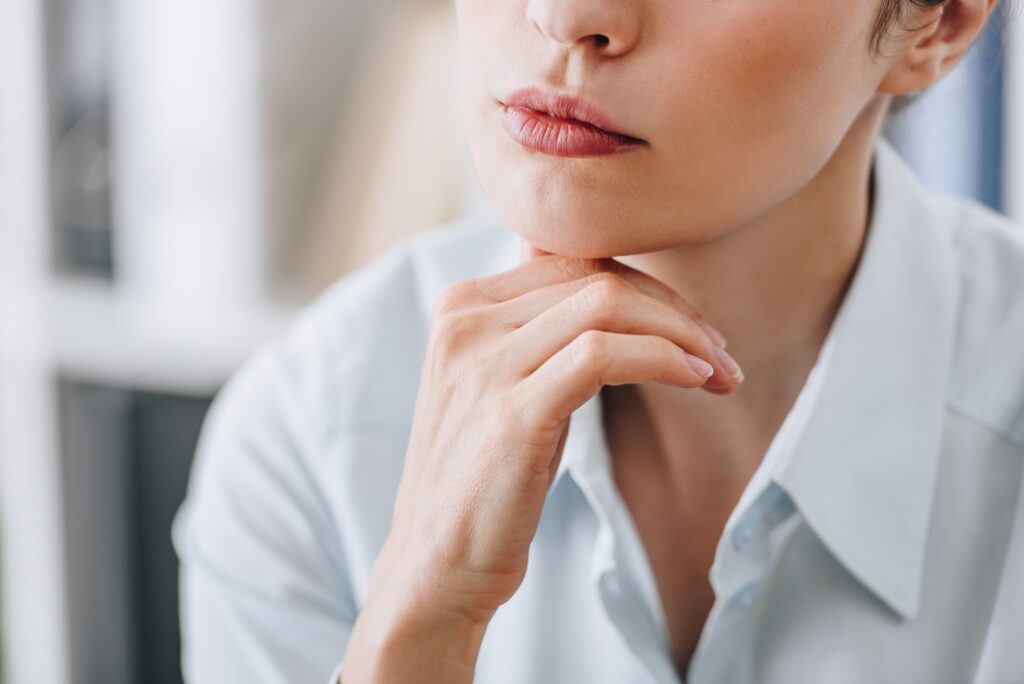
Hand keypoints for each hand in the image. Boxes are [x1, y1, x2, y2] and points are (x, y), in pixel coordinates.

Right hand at [342, 238, 740, 680]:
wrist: (434, 564)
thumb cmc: (484, 477)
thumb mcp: (503, 384)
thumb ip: (536, 329)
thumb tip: (599, 282)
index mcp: (462, 306)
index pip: (575, 261)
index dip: (647, 289)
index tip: (694, 331)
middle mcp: (466, 322)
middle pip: (597, 277)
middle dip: (675, 310)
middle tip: (720, 354)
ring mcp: (484, 364)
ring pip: (607, 305)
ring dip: (682, 333)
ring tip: (719, 371)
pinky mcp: (512, 412)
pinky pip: (603, 355)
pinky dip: (663, 358)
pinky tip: (695, 381)